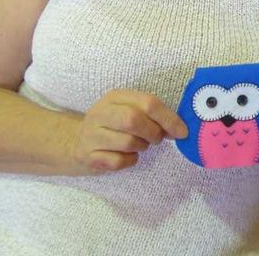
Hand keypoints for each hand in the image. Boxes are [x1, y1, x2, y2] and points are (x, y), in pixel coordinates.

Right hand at [70, 89, 186, 173]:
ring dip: (141, 147)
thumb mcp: (128, 110)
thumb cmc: (113, 125)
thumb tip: (179, 129)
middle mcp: (100, 112)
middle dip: (153, 133)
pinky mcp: (88, 156)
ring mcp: (91, 135)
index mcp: (115, 97)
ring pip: (128, 143)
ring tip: (137, 144)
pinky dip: (129, 161)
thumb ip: (151, 114)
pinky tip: (125, 155)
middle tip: (157, 139)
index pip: (147, 102)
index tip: (182, 131)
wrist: (76, 142)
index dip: (168, 118)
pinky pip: (119, 161)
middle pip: (134, 120)